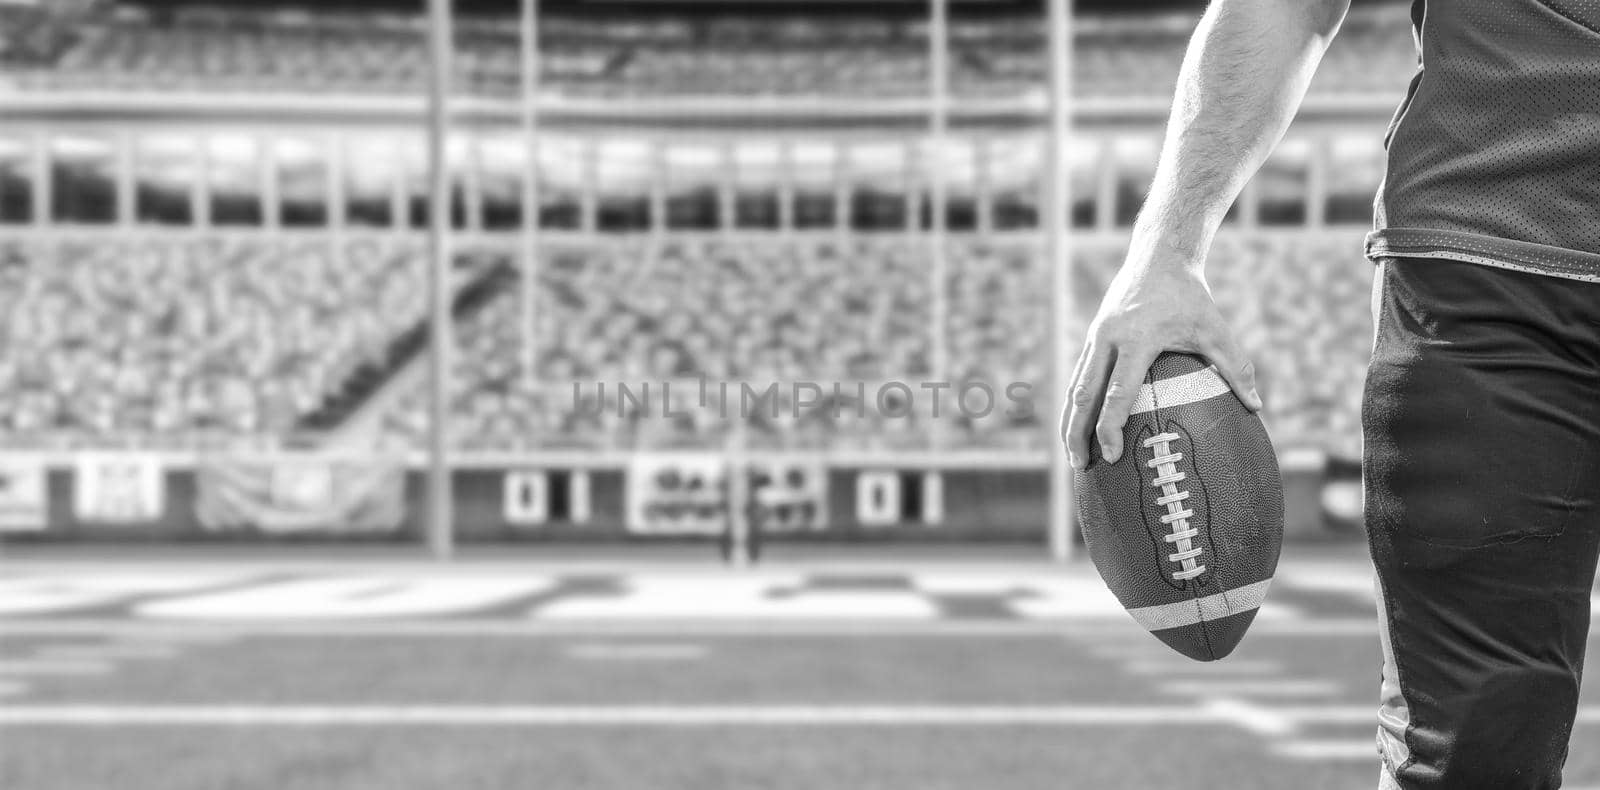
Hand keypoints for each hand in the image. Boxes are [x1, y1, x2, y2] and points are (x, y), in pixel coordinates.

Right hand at [1062, 257, 1260, 470]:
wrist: (1158, 256)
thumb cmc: (1191, 296)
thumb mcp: (1216, 329)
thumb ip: (1236, 367)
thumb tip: (1257, 406)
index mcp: (1136, 340)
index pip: (1116, 392)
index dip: (1110, 426)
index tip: (1111, 455)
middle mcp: (1108, 339)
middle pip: (1082, 395)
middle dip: (1077, 433)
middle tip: (1080, 466)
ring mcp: (1096, 337)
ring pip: (1074, 387)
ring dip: (1069, 421)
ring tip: (1072, 454)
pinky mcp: (1093, 336)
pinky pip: (1079, 375)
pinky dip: (1075, 403)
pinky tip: (1078, 424)